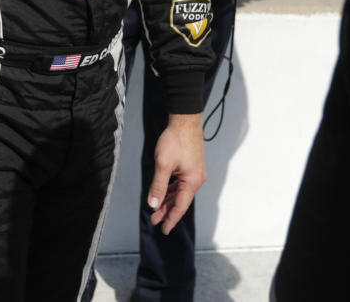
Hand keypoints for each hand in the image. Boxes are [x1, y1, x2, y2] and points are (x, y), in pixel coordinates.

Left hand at [147, 113, 205, 233]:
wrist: (184, 121)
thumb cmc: (176, 140)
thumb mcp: (163, 164)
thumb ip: (158, 186)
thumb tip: (154, 204)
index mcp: (192, 182)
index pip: (180, 206)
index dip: (171, 219)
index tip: (164, 230)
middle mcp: (195, 180)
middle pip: (179, 201)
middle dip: (166, 211)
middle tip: (154, 221)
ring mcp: (193, 173)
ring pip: (178, 193)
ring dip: (167, 201)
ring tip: (156, 210)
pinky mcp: (189, 167)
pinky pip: (179, 184)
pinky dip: (170, 190)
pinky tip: (163, 194)